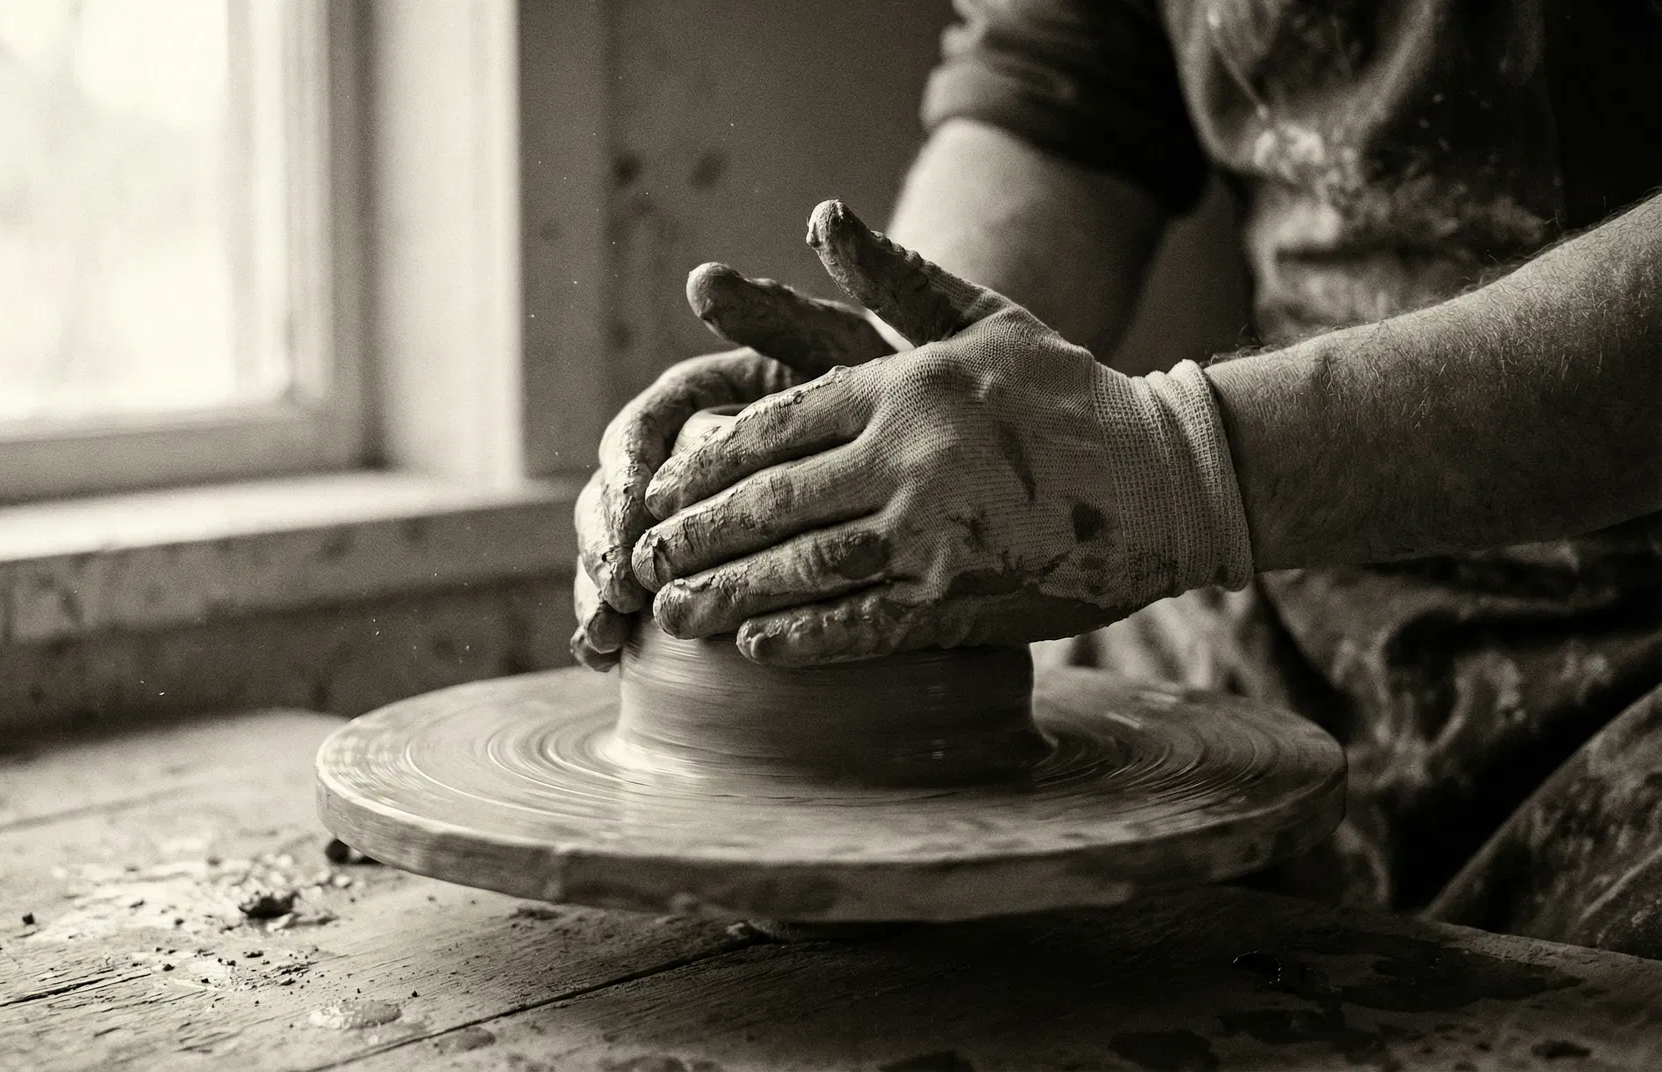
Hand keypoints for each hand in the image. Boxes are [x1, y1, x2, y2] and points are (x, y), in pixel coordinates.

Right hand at [570, 262, 894, 668]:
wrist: (942, 450)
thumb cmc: (892, 391)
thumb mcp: (843, 351)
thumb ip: (777, 316)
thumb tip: (703, 277)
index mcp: (702, 397)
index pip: (641, 428)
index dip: (630, 469)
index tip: (637, 508)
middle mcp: (681, 454)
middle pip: (615, 495)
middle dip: (604, 544)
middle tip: (618, 589)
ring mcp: (686, 517)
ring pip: (617, 549)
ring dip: (597, 591)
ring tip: (600, 637)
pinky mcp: (701, 568)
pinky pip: (640, 598)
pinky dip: (613, 626)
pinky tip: (603, 658)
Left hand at [631, 201, 1253, 665]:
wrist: (1166, 476)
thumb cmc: (1066, 391)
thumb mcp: (984, 315)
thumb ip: (897, 275)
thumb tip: (822, 215)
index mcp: (900, 384)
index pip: (772, 424)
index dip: (706, 464)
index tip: (659, 487)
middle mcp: (903, 453)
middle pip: (769, 500)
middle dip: (694, 535)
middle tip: (641, 559)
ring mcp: (929, 526)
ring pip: (800, 565)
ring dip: (726, 592)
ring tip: (672, 611)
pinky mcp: (957, 590)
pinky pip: (860, 620)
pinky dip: (802, 636)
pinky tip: (756, 645)